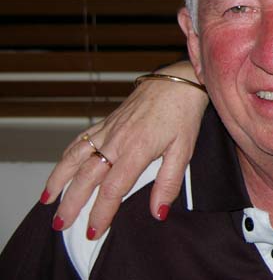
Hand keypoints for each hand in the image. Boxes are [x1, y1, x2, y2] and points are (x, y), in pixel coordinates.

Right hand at [41, 61, 208, 238]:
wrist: (178, 81)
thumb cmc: (183, 114)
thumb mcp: (184, 151)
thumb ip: (169, 183)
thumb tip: (158, 212)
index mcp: (137, 150)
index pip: (112, 189)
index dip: (101, 212)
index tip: (93, 230)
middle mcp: (117, 140)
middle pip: (86, 177)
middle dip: (72, 204)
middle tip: (61, 225)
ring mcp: (108, 130)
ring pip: (75, 158)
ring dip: (59, 180)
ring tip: (47, 200)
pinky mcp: (106, 121)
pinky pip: (80, 140)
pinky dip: (66, 156)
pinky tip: (61, 168)